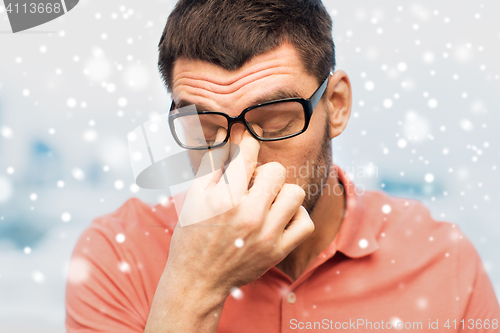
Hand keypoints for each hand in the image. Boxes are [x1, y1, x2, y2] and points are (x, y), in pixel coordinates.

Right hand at [144, 127, 313, 331]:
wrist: (197, 281)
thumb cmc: (192, 235)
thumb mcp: (194, 196)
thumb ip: (213, 163)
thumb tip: (226, 133)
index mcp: (224, 198)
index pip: (248, 153)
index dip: (248, 141)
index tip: (249, 141)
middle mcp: (248, 215)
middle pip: (276, 171)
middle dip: (264, 172)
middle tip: (252, 184)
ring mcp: (266, 235)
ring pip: (295, 193)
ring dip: (281, 193)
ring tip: (267, 201)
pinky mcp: (278, 251)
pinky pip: (305, 223)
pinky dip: (295, 216)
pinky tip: (279, 217)